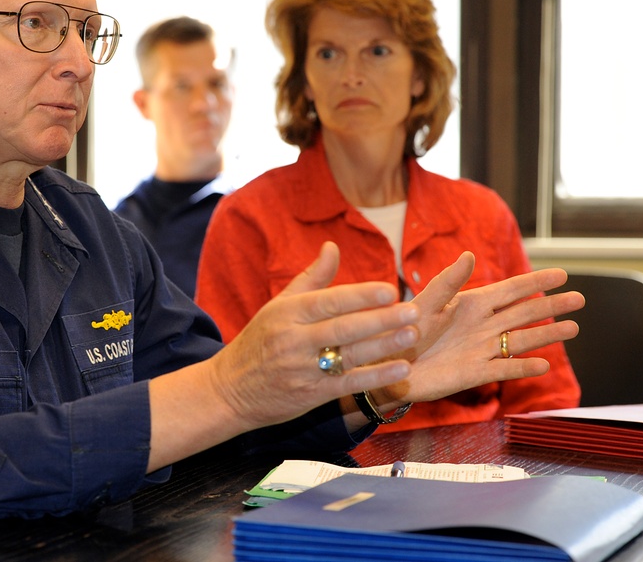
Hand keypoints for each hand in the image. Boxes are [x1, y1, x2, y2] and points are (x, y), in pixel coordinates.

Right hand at [209, 242, 422, 429]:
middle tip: (413, 311)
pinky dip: (375, 377)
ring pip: (349, 355)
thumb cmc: (259, 341)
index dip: (360, 296)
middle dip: (381, 319)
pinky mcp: (310, 395)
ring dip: (384, 346)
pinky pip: (347, 384)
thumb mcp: (278, 306)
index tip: (390, 289)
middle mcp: (294, 339)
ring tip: (413, 335)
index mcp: (287, 313)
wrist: (228, 389)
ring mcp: (302, 369)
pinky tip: (400, 369)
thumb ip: (310, 278)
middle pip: (343, 328)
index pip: (329, 301)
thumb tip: (332, 247)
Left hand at [375, 251, 583, 404]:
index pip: (510, 290)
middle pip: (524, 313)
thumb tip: (469, 255)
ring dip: (547, 334)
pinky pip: (506, 369)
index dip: (535, 281)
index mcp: (469, 303)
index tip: (562, 273)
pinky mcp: (476, 373)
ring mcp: (481, 349)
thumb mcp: (423, 304)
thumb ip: (447, 283)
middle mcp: (481, 325)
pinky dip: (525, 367)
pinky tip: (545, 365)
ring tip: (574, 328)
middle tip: (580, 299)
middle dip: (552, 305)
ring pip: (522, 339)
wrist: (387, 367)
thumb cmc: (400, 332)